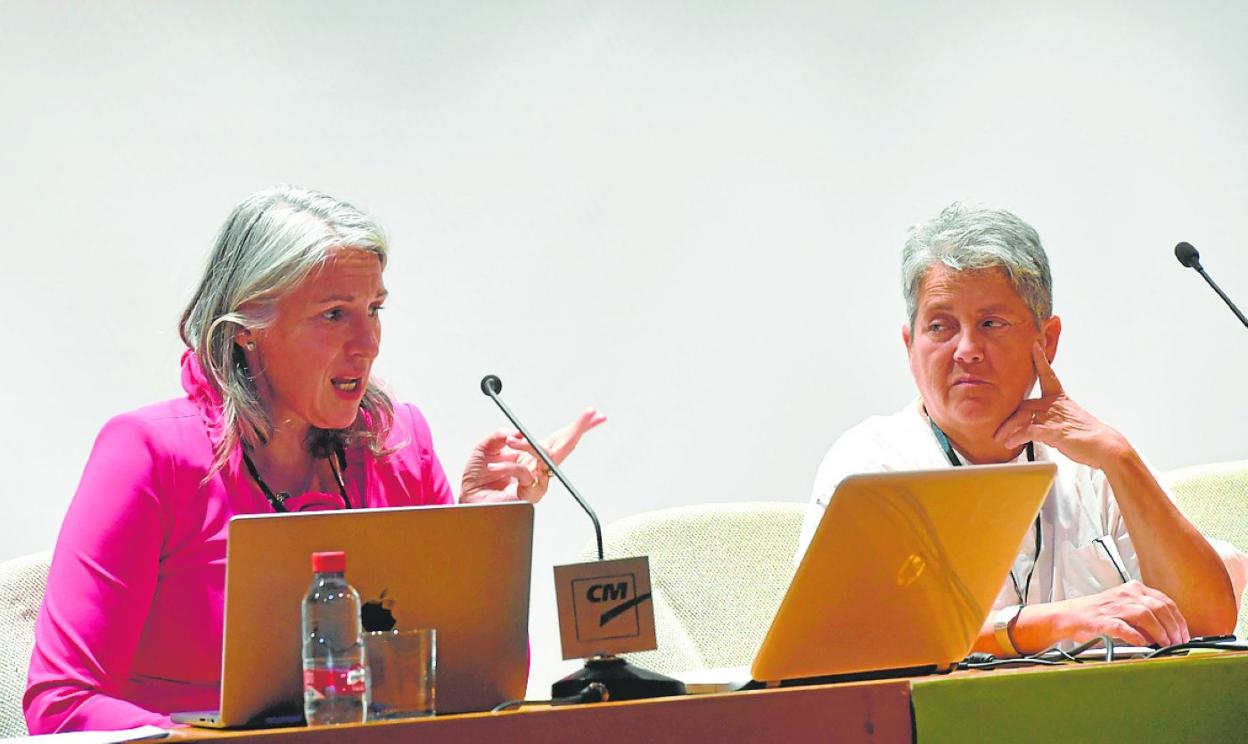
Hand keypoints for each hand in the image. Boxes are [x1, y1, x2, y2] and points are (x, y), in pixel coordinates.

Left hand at [459, 408, 606, 503]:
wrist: (468, 501)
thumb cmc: (477, 481)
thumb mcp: (484, 449)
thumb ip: (497, 436)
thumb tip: (514, 433)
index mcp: (529, 454)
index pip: (557, 438)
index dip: (575, 426)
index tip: (591, 414)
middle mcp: (536, 466)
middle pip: (564, 446)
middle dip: (579, 428)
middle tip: (591, 415)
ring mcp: (536, 480)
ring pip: (547, 457)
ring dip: (528, 447)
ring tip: (510, 443)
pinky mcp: (530, 493)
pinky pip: (524, 473)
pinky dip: (508, 467)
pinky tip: (494, 467)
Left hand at [993, 343, 1128, 468]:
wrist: (1106, 446)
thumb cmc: (1087, 436)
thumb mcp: (1067, 421)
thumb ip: (1049, 419)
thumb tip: (1034, 425)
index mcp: (1060, 399)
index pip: (1049, 376)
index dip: (1041, 361)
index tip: (1034, 346)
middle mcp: (1056, 405)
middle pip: (1024, 405)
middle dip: (1008, 418)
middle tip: (997, 430)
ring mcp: (1055, 417)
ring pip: (1023, 417)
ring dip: (1008, 429)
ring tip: (999, 438)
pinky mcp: (1054, 431)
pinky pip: (1029, 431)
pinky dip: (1017, 436)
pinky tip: (1010, 442)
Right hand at [1042, 580, 1189, 647]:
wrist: (1068, 616)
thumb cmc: (1097, 614)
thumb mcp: (1124, 608)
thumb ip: (1146, 617)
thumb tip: (1168, 633)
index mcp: (1133, 589)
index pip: (1165, 601)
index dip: (1179, 620)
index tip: (1184, 634)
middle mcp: (1125, 594)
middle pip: (1159, 607)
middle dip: (1173, 627)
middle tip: (1178, 643)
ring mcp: (1113, 606)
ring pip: (1145, 615)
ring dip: (1160, 632)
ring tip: (1166, 645)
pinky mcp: (1102, 620)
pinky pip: (1123, 627)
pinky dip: (1136, 637)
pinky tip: (1143, 644)